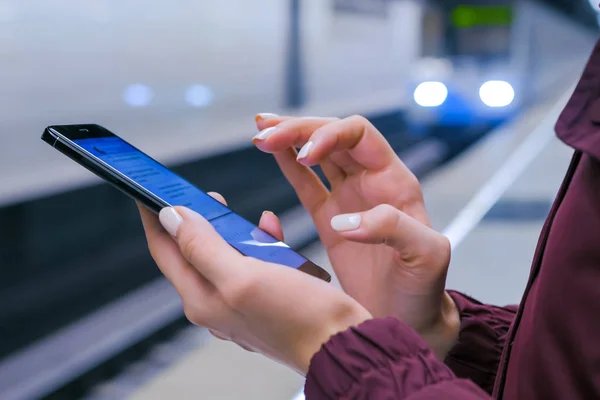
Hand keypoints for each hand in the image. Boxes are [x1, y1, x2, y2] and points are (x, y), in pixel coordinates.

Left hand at [137, 193, 370, 374]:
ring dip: (231, 229)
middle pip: (192, 250)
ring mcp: (240, 300)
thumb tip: (171, 218)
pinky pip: (251, 261)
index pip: (164, 249)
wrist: (341, 342)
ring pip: (223, 253)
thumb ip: (203, 247)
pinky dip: (258, 242)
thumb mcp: (244, 276)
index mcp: (201, 298)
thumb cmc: (298, 317)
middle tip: (205, 194)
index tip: (148, 188)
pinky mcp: (263, 295)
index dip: (155, 216)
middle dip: (196, 219)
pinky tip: (272, 231)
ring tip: (241, 214)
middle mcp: (215, 301)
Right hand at [254, 114, 458, 356]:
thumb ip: (393, 229)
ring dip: (290, 139)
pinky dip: (287, 165)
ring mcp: (349, 200)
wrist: (408, 321)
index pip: (360, 136)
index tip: (306, 155)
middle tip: (266, 134)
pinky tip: (271, 151)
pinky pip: (306, 184)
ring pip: (316, 155)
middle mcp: (371, 183)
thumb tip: (347, 221)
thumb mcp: (426, 256)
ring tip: (260, 131)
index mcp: (394, 182)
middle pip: (333, 137)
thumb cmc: (424, 289)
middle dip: (300, 130)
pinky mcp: (329, 220)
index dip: (330, 135)